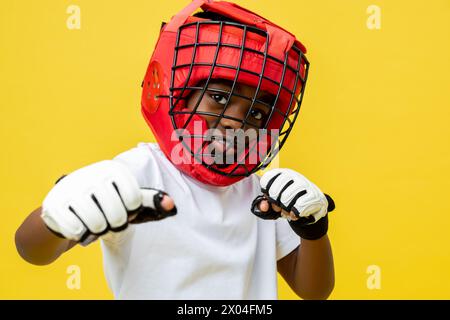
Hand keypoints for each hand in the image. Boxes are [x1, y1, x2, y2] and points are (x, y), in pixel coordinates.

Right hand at [41, 160, 176, 243]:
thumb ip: (150, 202)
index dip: (132, 211)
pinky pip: (76, 230)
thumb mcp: (127, 198)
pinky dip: (80, 234)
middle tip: (109, 219)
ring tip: (96, 222)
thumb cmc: (104, 201)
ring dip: (99, 230)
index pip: (134, 199)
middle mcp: (92, 174)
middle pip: (118, 215)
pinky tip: (78, 224)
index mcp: (114, 169)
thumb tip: (171, 205)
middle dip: (116, 223)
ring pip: (97, 224)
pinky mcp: (54, 204)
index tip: (124, 207)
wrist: (63, 203)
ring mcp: (71, 188)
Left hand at [251, 168, 334, 239]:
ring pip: (286, 199)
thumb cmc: (291, 202)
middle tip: (280, 208)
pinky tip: (296, 214)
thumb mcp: (274, 202)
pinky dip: (295, 213)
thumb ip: (264, 204)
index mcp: (281, 173)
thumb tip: (264, 206)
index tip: (271, 198)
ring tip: (289, 211)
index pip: (266, 180)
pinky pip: (299, 206)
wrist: (313, 206)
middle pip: (274, 192)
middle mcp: (293, 175)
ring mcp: (304, 183)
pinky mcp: (314, 195)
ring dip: (285, 210)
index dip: (266, 194)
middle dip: (275, 204)